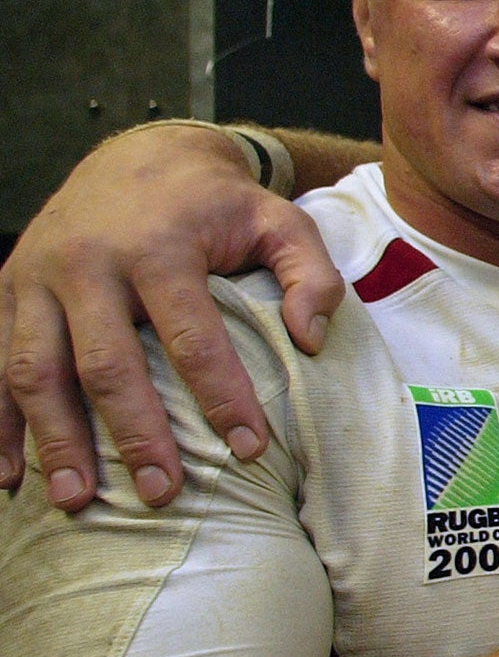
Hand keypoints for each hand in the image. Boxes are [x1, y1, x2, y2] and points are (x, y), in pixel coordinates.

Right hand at [0, 124, 342, 509]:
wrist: (140, 154)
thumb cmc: (217, 203)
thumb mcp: (279, 219)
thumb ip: (311, 273)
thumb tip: (311, 340)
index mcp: (157, 248)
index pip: (192, 336)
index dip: (222, 396)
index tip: (250, 449)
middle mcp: (87, 263)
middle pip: (106, 364)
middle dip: (135, 435)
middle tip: (164, 495)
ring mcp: (37, 278)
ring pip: (36, 370)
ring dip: (55, 440)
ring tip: (79, 502)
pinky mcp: (7, 290)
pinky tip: (9, 478)